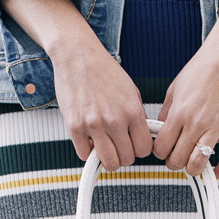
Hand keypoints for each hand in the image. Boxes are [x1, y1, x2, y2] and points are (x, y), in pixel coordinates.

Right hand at [0, 0, 152, 170]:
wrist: (77, 54)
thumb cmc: (103, 71)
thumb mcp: (131, 91)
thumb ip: (138, 116)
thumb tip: (142, 139)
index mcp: (132, 111)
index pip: (144, 149)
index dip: (139, 149)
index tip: (133, 145)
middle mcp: (114, 120)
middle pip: (127, 159)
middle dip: (123, 154)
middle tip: (117, 144)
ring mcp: (94, 125)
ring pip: (109, 163)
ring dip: (108, 158)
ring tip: (105, 146)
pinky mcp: (75, 126)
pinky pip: (85, 155)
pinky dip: (87, 151)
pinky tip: (89, 139)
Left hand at [153, 13, 218, 177]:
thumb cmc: (202, 68)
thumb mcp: (175, 88)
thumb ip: (167, 113)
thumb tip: (160, 133)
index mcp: (179, 112)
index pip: (162, 148)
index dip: (160, 153)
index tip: (164, 150)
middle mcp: (196, 122)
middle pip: (177, 160)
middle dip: (174, 163)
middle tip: (177, 157)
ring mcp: (217, 126)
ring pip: (198, 163)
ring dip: (193, 168)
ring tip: (192, 163)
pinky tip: (216, 170)